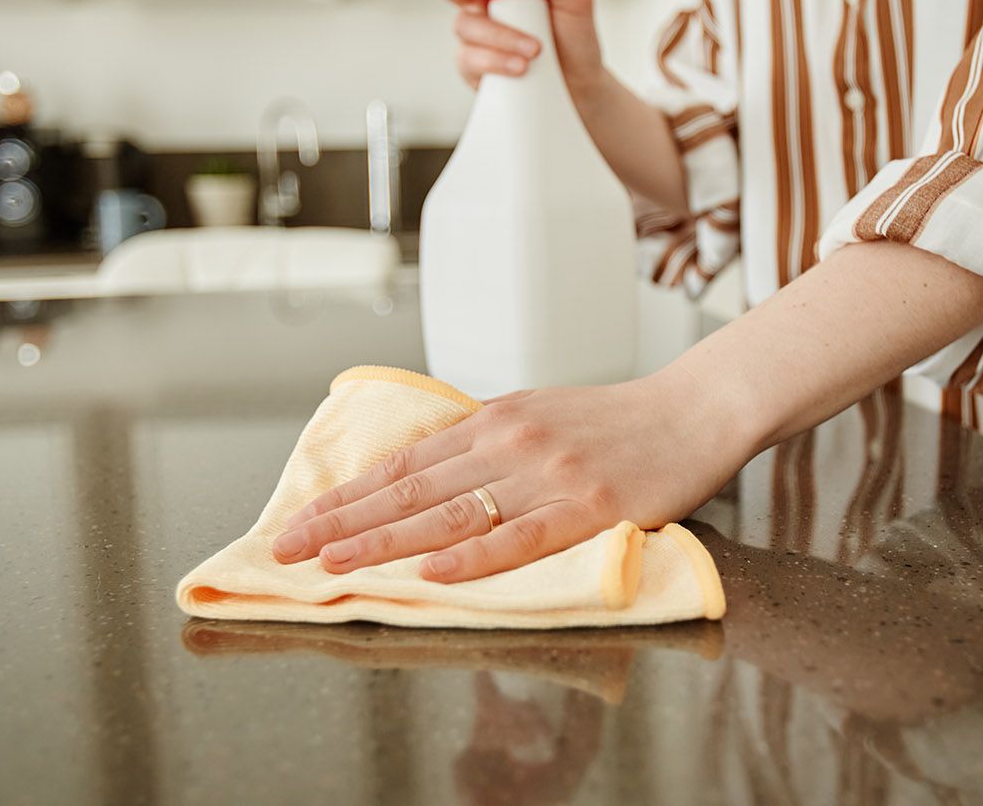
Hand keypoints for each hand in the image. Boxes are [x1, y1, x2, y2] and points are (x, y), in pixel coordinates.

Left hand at [270, 370, 750, 581]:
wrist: (694, 411)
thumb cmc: (618, 421)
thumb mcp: (540, 413)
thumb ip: (487, 443)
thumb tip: (427, 475)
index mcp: (496, 420)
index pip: (405, 463)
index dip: (348, 495)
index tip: (300, 520)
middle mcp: (512, 442)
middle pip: (413, 489)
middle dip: (344, 521)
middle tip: (288, 548)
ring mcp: (550, 475)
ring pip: (452, 513)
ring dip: (386, 541)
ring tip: (335, 563)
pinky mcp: (591, 508)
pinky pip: (522, 537)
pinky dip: (473, 556)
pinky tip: (432, 572)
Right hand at [429, 0, 604, 99]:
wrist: (580, 84)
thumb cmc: (574, 37)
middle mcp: (484, 1)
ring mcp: (476, 35)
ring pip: (465, 25)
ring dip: (498, 35)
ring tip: (534, 48)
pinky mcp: (474, 66)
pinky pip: (470, 59)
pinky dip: (496, 61)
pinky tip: (520, 67)